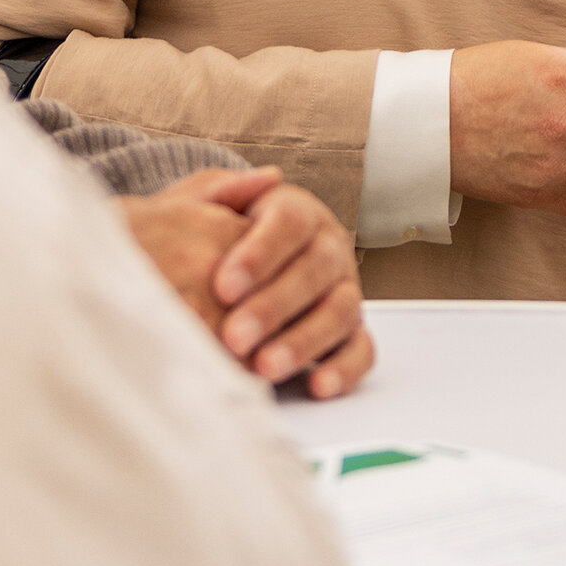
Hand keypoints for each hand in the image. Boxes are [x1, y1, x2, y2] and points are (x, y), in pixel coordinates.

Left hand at [119, 166, 376, 399]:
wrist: (231, 264)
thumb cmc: (214, 235)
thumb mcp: (204, 206)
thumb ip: (220, 190)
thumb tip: (262, 178)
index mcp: (296, 211)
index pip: (289, 223)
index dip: (260, 254)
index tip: (224, 286)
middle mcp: (329, 247)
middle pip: (316, 270)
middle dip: (275, 306)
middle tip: (235, 337)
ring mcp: (345, 289)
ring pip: (341, 311)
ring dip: (305, 341)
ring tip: (265, 368)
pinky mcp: (351, 331)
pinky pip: (361, 349)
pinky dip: (345, 369)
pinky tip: (317, 386)